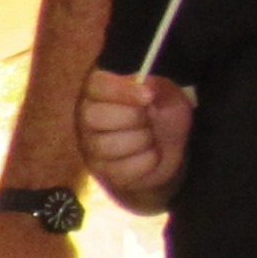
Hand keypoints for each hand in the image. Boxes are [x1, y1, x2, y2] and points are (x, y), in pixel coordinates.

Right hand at [78, 69, 191, 209]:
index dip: (121, 91)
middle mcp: (87, 118)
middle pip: (94, 117)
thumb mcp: (167, 95)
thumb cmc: (162, 115)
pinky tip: (151, 154)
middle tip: (150, 118)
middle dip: (133, 118)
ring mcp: (92, 147)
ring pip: (107, 146)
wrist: (168, 150)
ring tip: (151, 137)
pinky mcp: (104, 172)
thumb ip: (157, 87)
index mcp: (99, 91)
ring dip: (142, 141)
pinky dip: (147, 161)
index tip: (148, 96)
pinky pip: (122, 169)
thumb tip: (146, 86)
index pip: (97, 86)